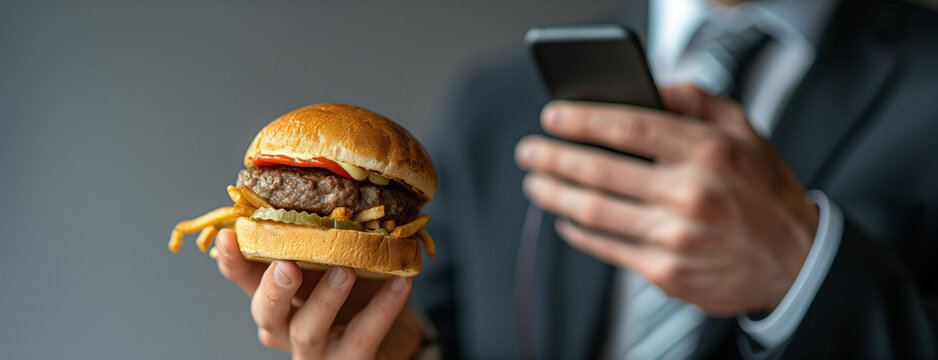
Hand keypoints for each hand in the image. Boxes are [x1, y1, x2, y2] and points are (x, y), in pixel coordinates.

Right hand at [214, 229, 421, 358]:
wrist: (390, 334)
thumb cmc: (352, 290)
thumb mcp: (328, 261)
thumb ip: (317, 237)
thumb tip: (323, 183)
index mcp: (273, 295)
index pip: (242, 279)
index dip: (232, 260)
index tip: (229, 234)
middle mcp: (285, 326)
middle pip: (266, 313)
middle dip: (274, 289)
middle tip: (287, 265)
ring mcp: (315, 349)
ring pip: (309, 330)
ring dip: (326, 299)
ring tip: (346, 270)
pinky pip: (363, 337)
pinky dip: (383, 309)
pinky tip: (401, 282)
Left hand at [515, 85, 818, 314]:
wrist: (795, 262)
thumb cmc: (764, 191)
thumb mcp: (745, 131)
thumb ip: (696, 100)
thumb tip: (647, 84)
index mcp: (708, 152)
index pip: (628, 127)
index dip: (582, 119)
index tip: (552, 116)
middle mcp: (690, 194)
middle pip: (599, 170)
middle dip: (553, 158)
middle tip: (529, 151)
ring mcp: (675, 237)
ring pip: (594, 211)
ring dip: (555, 194)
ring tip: (535, 183)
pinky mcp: (666, 272)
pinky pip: (606, 248)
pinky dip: (578, 232)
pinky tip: (565, 219)